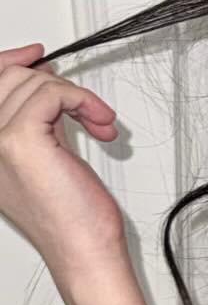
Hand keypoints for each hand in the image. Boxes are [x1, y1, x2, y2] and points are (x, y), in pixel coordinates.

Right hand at [0, 41, 124, 275]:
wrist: (82, 250)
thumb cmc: (70, 216)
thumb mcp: (44, 155)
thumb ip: (33, 119)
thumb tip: (40, 78)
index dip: (8, 61)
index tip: (37, 54)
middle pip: (10, 78)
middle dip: (57, 85)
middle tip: (86, 109)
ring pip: (35, 83)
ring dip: (78, 99)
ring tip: (99, 124)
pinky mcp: (19, 139)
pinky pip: (53, 93)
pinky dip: (84, 102)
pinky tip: (101, 124)